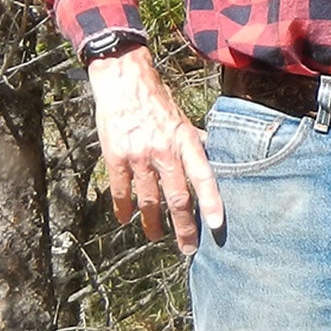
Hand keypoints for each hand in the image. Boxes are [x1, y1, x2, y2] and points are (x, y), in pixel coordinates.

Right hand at [88, 45, 223, 253]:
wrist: (124, 83)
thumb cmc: (158, 101)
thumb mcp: (184, 119)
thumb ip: (196, 142)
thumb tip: (213, 158)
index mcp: (186, 141)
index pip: (203, 178)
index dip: (211, 203)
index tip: (215, 226)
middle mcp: (164, 151)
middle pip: (176, 198)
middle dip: (183, 227)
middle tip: (188, 248)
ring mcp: (138, 156)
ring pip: (148, 201)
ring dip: (153, 223)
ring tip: (158, 237)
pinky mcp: (115, 157)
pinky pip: (121, 191)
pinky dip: (124, 209)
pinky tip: (126, 220)